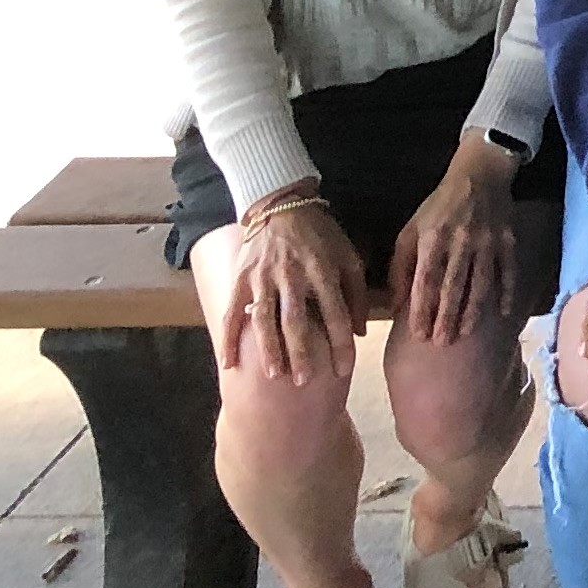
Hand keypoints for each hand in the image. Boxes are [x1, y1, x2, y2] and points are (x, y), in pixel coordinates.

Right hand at [220, 198, 368, 384]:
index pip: (335, 312)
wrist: (281, 206)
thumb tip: (359, 332)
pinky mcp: (241, 279)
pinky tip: (229, 364)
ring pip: (264, 319)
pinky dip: (229, 339)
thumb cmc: (320, 236)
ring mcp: (262, 278)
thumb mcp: (348, 256)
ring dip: (269, 349)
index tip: (344, 370)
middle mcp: (292, 275)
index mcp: (322, 270)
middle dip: (301, 352)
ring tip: (274, 375)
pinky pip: (232, 313)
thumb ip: (355, 293)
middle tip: (305, 381)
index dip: (341, 343)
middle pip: (297, 320)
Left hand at [388, 136, 523, 346]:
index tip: (419, 334)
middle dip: (447, 316)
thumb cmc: (438, 208)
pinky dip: (507, 291)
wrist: (479, 175)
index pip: (426, 280)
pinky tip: (503, 313)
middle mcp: (461, 242)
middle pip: (453, 286)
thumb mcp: (410, 230)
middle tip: (442, 343)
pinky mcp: (508, 240)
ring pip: (481, 282)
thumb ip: (401, 268)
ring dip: (473, 310)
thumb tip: (396, 306)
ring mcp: (488, 242)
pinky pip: (508, 270)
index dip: (422, 309)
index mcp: (433, 238)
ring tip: (465, 333)